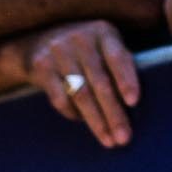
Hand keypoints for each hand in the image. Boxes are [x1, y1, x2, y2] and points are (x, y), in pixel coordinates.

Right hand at [24, 20, 139, 148]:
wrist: (38, 40)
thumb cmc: (84, 50)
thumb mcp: (104, 46)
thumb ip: (119, 64)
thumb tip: (134, 105)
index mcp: (103, 32)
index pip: (117, 58)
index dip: (126, 79)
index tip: (133, 102)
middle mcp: (81, 38)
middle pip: (100, 82)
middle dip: (113, 113)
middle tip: (123, 137)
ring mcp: (59, 51)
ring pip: (80, 94)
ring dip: (96, 120)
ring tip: (108, 140)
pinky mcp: (41, 66)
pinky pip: (60, 98)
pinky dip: (73, 113)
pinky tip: (82, 121)